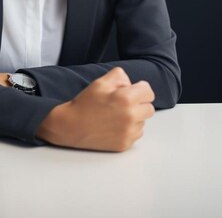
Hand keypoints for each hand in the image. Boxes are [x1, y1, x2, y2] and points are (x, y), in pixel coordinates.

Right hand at [37, 67, 154, 151]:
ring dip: (135, 117)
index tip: (133, 90)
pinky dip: (129, 129)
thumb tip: (132, 84)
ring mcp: (128, 133)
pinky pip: (136, 134)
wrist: (72, 126)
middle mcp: (130, 117)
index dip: (140, 89)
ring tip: (117, 114)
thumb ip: (120, 76)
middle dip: (139, 103)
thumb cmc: (86, 103)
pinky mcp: (124, 144)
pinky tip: (115, 125)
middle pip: (149, 108)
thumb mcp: (101, 81)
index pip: (148, 92)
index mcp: (126, 99)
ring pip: (143, 122)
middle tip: (123, 103)